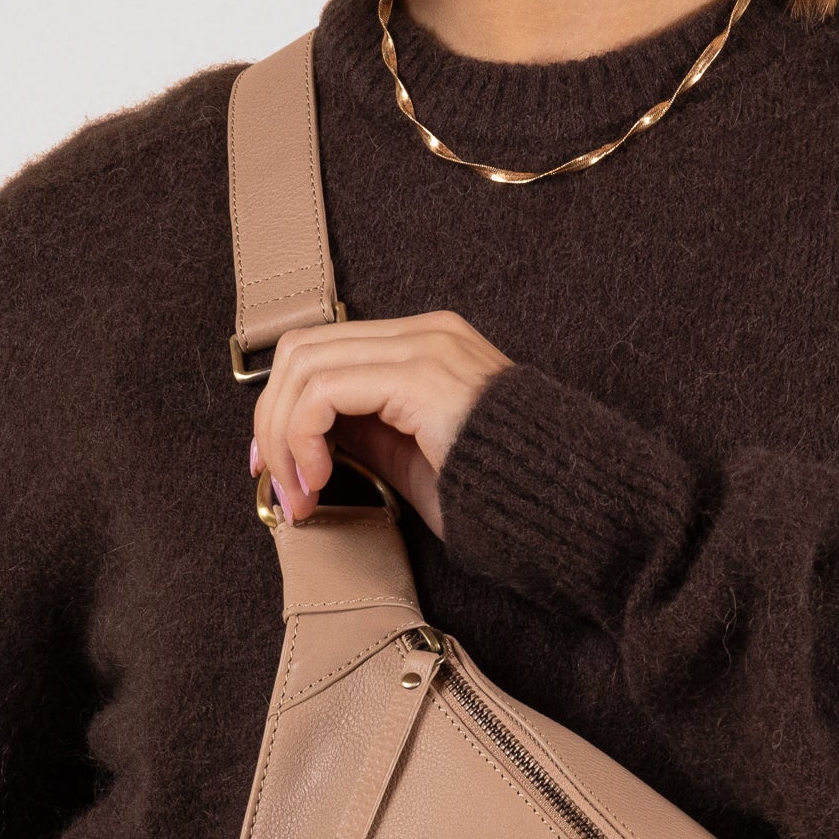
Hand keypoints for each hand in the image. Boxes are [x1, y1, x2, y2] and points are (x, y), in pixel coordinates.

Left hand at [249, 310, 511, 537]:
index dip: (282, 410)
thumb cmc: (502, 495)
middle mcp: (424, 334)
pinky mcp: (420, 375)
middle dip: (273, 425)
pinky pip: (324, 391)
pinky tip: (321, 479)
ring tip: (301, 493)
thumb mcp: (415, 459)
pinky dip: (303, 438)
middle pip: (303, 352)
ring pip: (304, 366)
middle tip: (279, 487)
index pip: (324, 351)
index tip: (277, 469)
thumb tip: (307, 439)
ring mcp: (424, 347)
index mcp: (426, 348)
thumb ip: (368, 434)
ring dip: (284, 438)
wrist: (565, 505)